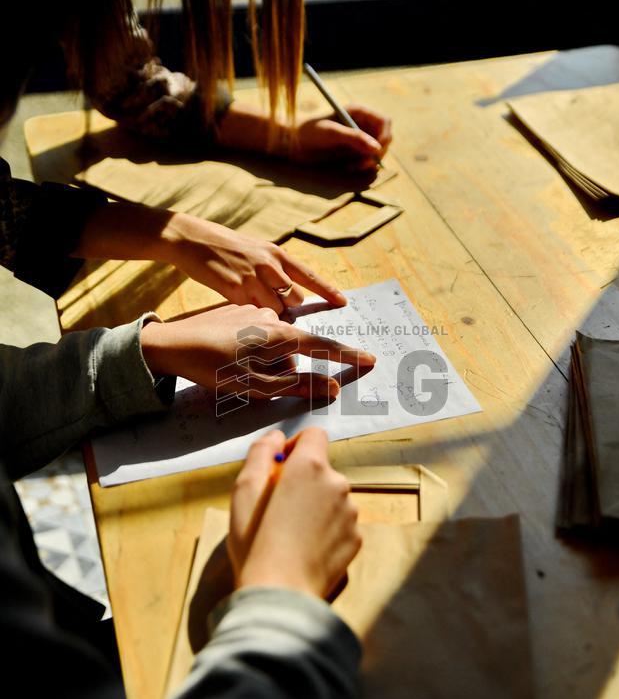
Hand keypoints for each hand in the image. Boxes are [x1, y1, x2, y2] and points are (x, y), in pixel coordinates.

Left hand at [140, 304, 375, 399]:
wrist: (169, 344)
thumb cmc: (211, 368)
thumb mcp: (256, 386)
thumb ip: (297, 387)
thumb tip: (332, 388)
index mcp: (280, 336)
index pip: (324, 348)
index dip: (347, 357)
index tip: (370, 360)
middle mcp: (272, 317)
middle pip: (294, 352)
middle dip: (283, 370)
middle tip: (251, 382)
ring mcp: (255, 311)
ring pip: (275, 345)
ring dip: (265, 360)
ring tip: (234, 369)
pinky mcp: (239, 310)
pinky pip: (257, 335)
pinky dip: (251, 348)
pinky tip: (226, 354)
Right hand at [166, 215, 346, 312]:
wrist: (192, 239)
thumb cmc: (225, 247)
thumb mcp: (255, 250)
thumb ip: (273, 268)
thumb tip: (289, 290)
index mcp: (276, 253)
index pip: (308, 275)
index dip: (327, 290)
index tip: (343, 302)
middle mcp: (269, 265)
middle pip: (294, 299)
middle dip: (288, 307)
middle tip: (273, 307)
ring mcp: (252, 278)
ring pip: (276, 309)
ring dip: (269, 314)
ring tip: (253, 306)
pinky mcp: (235, 290)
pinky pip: (253, 312)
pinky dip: (250, 316)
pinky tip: (239, 308)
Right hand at [229, 428, 361, 598]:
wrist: (280, 592)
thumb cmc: (255, 539)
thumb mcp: (244, 490)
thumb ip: (260, 453)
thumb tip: (276, 438)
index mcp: (310, 467)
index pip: (314, 435)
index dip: (295, 446)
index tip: (279, 466)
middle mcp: (338, 484)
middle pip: (322, 470)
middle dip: (302, 482)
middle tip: (278, 508)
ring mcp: (351, 513)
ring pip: (332, 498)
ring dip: (316, 506)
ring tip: (292, 533)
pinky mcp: (357, 538)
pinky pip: (341, 524)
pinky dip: (326, 530)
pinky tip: (307, 548)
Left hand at [289, 105, 391, 170]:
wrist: (293, 144)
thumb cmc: (308, 132)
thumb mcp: (331, 133)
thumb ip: (354, 139)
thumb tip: (377, 148)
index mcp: (358, 112)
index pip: (384, 122)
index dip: (384, 136)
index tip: (376, 151)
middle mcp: (362, 124)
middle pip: (384, 139)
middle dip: (377, 153)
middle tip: (363, 164)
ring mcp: (359, 139)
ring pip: (378, 152)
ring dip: (370, 162)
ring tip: (352, 167)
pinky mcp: (354, 152)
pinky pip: (368, 161)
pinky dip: (363, 167)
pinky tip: (349, 168)